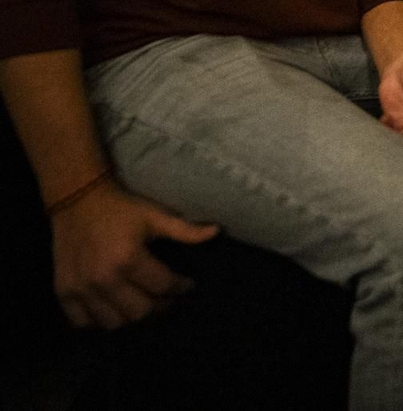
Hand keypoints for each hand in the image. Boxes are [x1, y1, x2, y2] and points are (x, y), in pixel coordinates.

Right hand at [51, 181, 218, 328]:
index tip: (188, 284)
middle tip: (168, 298)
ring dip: (132, 317)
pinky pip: (83, 323)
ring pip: (114, 323)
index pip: (163, 286)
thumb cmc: (121, 208)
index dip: (182, 287)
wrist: (76, 200)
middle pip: (141, 312)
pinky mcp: (63, 292)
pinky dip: (99, 321)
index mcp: (128, 259)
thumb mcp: (155, 215)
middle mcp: (103, 279)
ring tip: (143, 303)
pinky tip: (113, 309)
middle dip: (161, 307)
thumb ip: (185, 229)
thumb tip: (218, 231)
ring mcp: (80, 289)